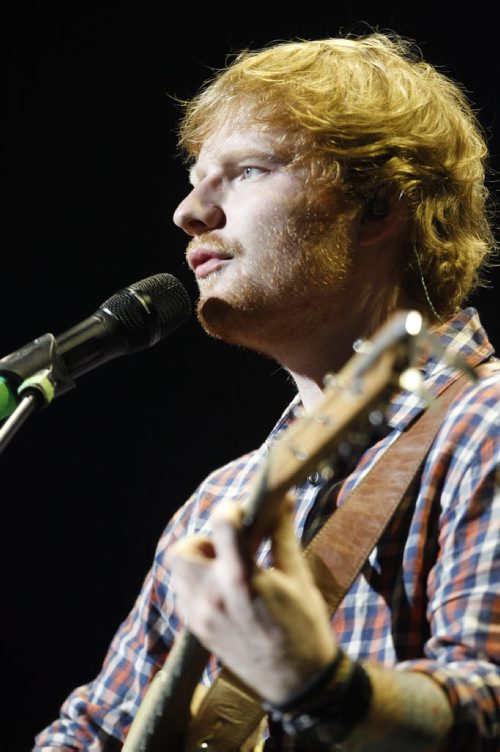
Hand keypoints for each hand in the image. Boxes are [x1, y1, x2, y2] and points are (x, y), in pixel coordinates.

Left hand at [166, 495, 336, 703]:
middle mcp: (214, 597)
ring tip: (227, 567)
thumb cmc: (304, 627)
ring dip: (198, 562)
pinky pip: (183, 595)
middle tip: (229, 546)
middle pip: (184, 550)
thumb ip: (282, 534)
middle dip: (203, 540)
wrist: (297, 682)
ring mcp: (201, 617)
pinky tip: (223, 589)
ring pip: (179, 573)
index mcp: (242, 580)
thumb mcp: (298, 577)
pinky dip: (197, 584)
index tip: (243, 511)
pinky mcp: (197, 631)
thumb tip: (282, 498)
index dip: (231, 510)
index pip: (222, 526)